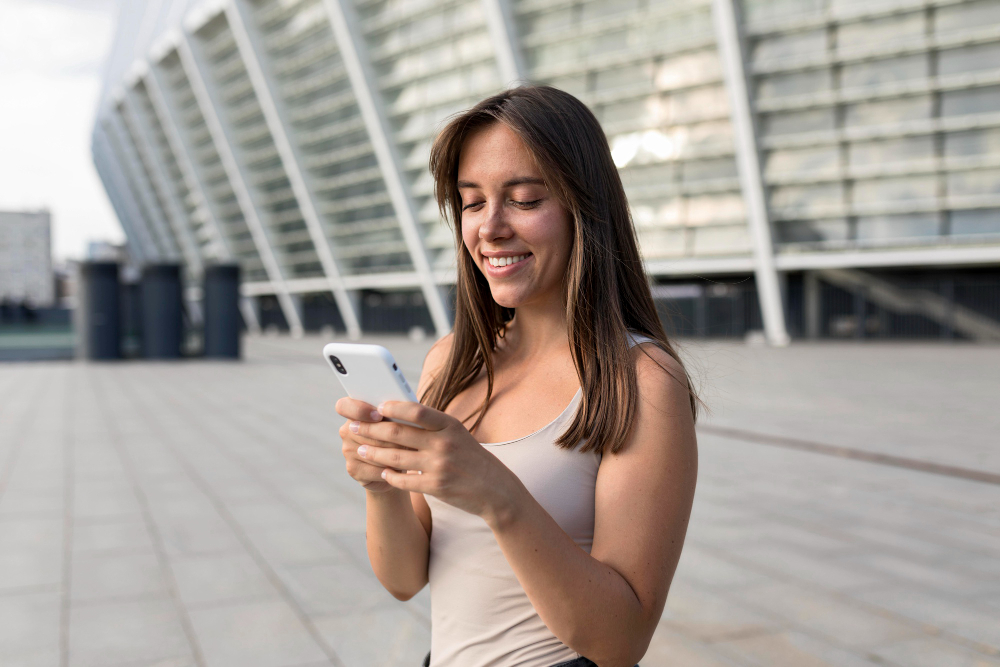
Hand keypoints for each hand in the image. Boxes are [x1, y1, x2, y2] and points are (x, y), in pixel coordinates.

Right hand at [336, 397, 411, 493]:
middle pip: (367, 432)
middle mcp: (347, 431)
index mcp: (353, 411)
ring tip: (410, 453)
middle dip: (392, 436)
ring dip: (395, 453)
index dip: (359, 410)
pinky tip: (402, 468)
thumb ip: (395, 411)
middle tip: (410, 438)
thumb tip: (404, 410)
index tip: (379, 415)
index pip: (344, 406)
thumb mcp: (399, 418)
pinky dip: (392, 469)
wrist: (396, 463)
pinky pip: (376, 469)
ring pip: (374, 452)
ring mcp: (348, 451)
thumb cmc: (401, 433)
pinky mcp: (354, 469)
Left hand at [348, 401, 523, 522]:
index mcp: (450, 425)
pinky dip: (389, 476)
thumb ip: (432, 424)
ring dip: (373, 453)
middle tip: (354, 428)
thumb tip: (398, 410)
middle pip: (398, 433)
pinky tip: (381, 472)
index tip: (375, 408)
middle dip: (371, 430)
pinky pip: (404, 480)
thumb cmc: (471, 458)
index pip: (416, 411)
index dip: (392, 408)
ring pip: (395, 457)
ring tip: (360, 450)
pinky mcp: (437, 487)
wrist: (495, 490)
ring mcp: (440, 466)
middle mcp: (445, 443)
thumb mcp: (457, 434)